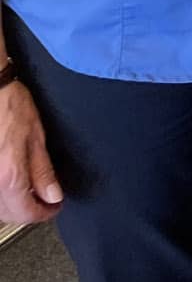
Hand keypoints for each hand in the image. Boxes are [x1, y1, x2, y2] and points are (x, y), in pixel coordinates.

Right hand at [0, 81, 62, 223]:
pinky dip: (2, 194)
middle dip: (28, 211)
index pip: (25, 212)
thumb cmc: (11, 106)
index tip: (56, 207)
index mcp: (7, 176)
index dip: (44, 213)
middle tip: (47, 201)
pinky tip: (12, 184)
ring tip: (31, 193)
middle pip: (8, 214)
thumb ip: (42, 171)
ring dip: (13, 205)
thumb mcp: (36, 137)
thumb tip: (53, 196)